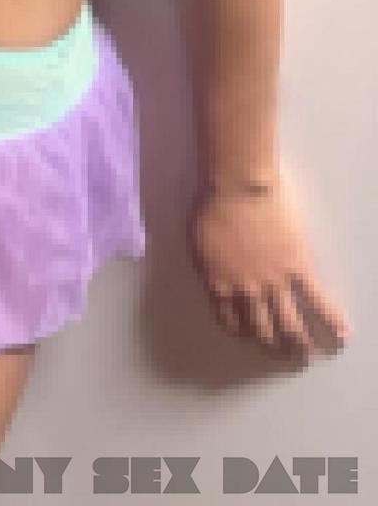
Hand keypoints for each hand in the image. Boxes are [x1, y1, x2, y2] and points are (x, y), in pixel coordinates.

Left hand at [189, 177, 348, 359]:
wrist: (237, 186)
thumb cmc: (212, 205)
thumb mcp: (199, 242)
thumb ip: (211, 265)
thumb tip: (218, 276)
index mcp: (219, 283)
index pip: (229, 319)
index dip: (241, 332)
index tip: (249, 337)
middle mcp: (247, 291)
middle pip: (262, 329)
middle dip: (273, 347)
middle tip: (283, 356)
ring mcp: (275, 282)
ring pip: (290, 325)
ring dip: (300, 345)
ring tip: (308, 357)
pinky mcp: (299, 269)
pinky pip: (318, 301)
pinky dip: (332, 320)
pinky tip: (342, 335)